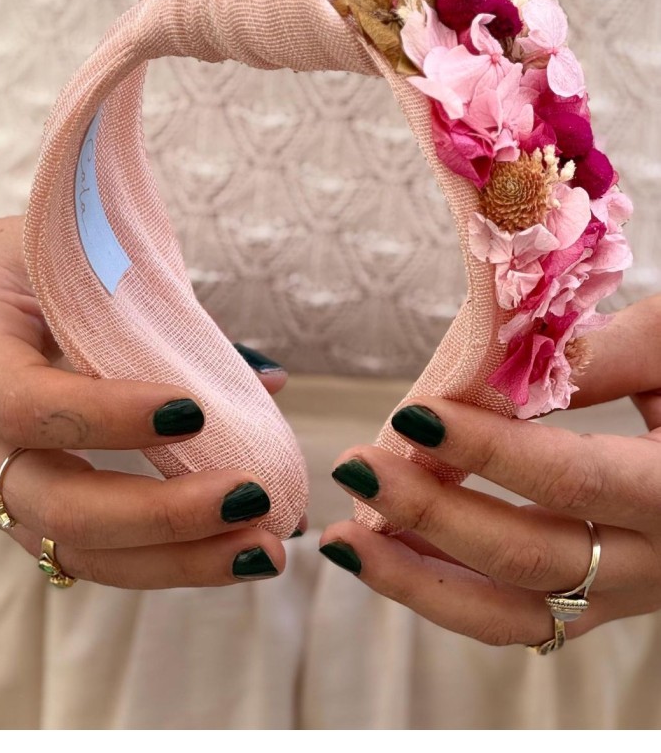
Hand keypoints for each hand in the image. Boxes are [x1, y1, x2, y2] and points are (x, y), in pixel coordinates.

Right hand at [0, 216, 294, 587]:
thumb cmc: (30, 267)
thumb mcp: (78, 259)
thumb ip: (159, 313)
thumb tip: (268, 382)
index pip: (26, 401)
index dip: (108, 415)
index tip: (193, 411)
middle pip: (54, 502)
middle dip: (163, 514)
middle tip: (251, 498)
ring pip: (75, 548)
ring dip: (177, 560)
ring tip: (261, 551)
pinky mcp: (20, 512)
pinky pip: (88, 552)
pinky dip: (164, 560)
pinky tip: (231, 551)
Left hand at [320, 295, 660, 646]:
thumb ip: (603, 353)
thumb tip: (500, 364)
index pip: (572, 479)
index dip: (487, 451)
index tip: (412, 415)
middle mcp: (658, 562)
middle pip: (531, 557)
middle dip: (431, 513)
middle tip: (357, 468)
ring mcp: (629, 595)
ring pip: (515, 615)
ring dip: (419, 581)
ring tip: (344, 543)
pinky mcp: (604, 602)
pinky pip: (520, 619)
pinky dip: (447, 595)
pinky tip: (391, 557)